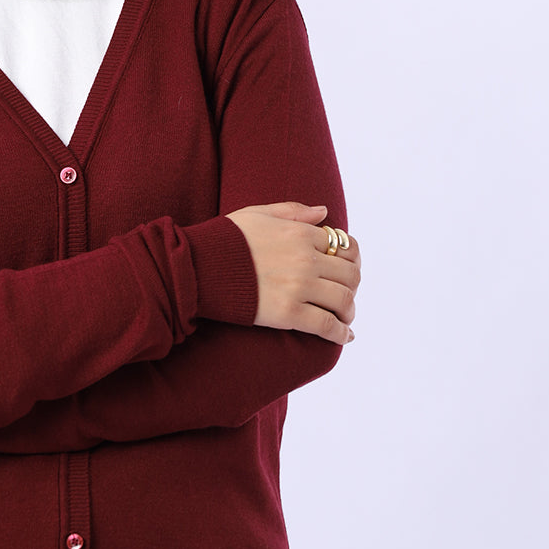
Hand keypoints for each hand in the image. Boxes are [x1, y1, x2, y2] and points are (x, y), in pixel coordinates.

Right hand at [225, 202, 360, 344]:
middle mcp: (305, 258)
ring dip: (349, 310)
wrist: (197, 268)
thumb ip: (294, 211)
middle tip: (345, 295)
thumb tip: (324, 212)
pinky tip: (345, 337)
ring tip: (345, 317)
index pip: (343, 246)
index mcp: (300, 233)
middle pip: (349, 274)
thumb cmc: (224, 240)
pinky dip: (341, 333)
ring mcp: (298, 286)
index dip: (349, 260)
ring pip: (343, 299)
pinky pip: (327, 324)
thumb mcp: (258, 214)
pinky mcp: (288, 313)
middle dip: (352, 286)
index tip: (344, 270)